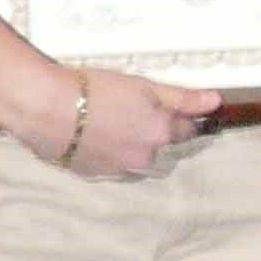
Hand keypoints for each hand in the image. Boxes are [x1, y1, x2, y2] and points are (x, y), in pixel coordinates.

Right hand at [30, 63, 219, 178]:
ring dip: (125, 142)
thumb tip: (216, 101)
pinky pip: (107, 162)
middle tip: (124, 107)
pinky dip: (103, 150)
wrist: (44, 107)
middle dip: (148, 130)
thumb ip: (182, 97)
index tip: (170, 109)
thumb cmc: (95, 90)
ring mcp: (117, 169)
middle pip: (157, 143)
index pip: (186, 130)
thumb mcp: (143, 86)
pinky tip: (86, 134)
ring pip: (131, 155)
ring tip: (101, 120)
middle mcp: (144, 157)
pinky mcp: (91, 174)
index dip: (180, 117)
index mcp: (160, 134)